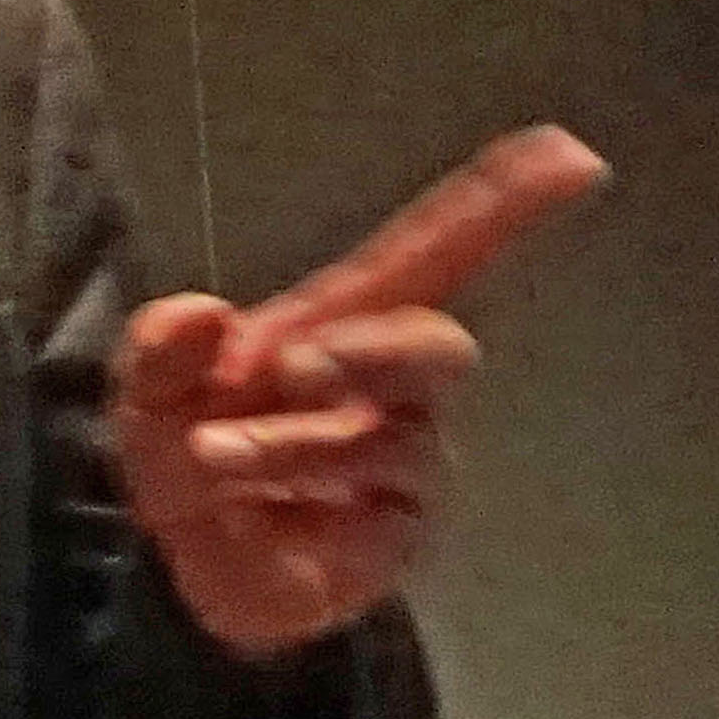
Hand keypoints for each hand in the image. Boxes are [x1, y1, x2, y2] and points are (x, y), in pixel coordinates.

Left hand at [112, 124, 608, 658]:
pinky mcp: (405, 526)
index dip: (497, 206)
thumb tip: (201, 313)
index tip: (569, 153)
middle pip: (438, 345)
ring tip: (212, 455)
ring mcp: (409, 456)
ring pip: (387, 433)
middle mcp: (392, 386)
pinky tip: (248, 503)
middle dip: (372, 349)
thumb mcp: (148, 396)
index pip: (431, 255)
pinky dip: (296, 487)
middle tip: (295, 363)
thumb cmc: (186, 453)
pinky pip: (374, 501)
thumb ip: (160, 353)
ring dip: (288, 442)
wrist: (184, 565)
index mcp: (342, 324)